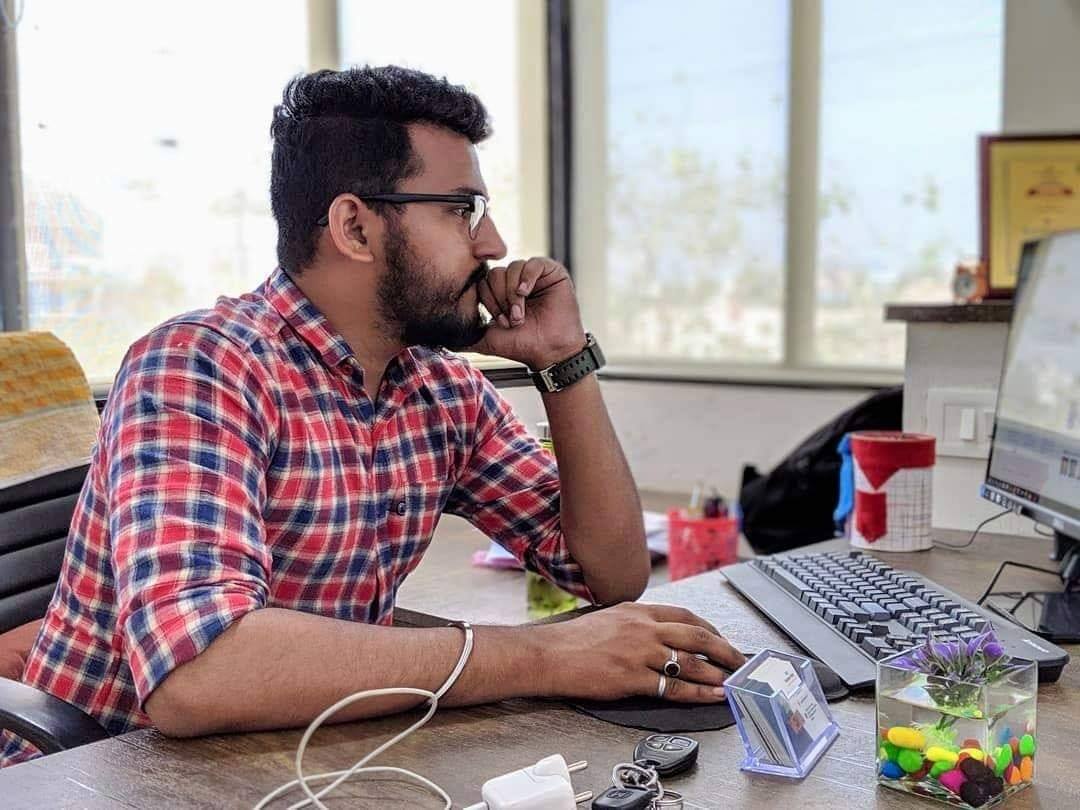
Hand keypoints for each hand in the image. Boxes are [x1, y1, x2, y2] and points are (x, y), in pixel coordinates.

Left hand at [469, 257, 586, 369]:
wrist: (550, 351)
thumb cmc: (522, 345)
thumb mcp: (487, 339)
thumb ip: (465, 336)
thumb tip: (442, 339)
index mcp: (500, 292)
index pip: (483, 282)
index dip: (489, 301)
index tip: (500, 322)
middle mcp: (515, 281)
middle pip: (496, 274)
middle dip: (501, 299)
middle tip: (513, 319)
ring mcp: (532, 275)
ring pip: (511, 269)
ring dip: (513, 294)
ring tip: (521, 314)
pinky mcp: (551, 271)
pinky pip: (532, 263)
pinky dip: (526, 278)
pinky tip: (526, 292)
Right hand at [536, 603, 745, 702]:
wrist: (549, 654)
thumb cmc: (573, 639)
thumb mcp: (610, 617)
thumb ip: (636, 622)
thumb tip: (658, 632)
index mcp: (638, 610)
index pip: (685, 616)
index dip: (710, 629)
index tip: (722, 639)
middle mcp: (643, 628)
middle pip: (696, 636)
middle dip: (724, 649)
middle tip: (740, 660)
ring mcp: (639, 652)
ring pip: (690, 662)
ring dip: (717, 673)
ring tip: (732, 682)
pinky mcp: (632, 677)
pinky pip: (673, 686)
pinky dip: (698, 692)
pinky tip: (711, 696)